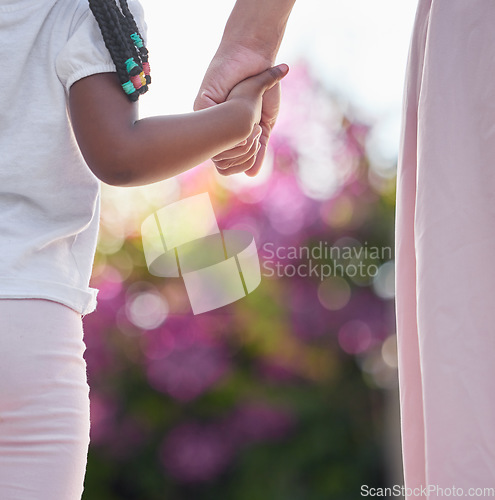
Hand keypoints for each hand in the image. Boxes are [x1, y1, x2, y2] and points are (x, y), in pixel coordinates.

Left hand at [194, 45, 284, 176]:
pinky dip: (231, 126)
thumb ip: (259, 149)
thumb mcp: (264, 124)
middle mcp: (212, 126)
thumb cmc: (263, 88)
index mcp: (226, 133)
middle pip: (220, 159)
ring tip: (251, 118)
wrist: (257, 59)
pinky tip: (241, 112)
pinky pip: (212, 129)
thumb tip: (251, 175)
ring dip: (239, 137)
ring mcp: (205, 115)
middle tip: (255, 127)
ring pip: (215, 147)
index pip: (228, 162)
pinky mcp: (201, 102)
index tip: (259, 135)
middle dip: (243, 148)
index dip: (246, 158)